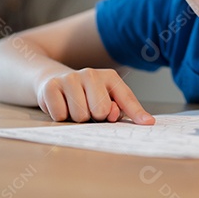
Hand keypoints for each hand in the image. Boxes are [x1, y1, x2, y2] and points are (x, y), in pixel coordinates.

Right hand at [35, 68, 154, 124]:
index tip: (148, 124)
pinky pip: (60, 115)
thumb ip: (122, 110)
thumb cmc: (85, 95)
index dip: (136, 113)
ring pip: (80, 116)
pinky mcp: (50, 86)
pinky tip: (61, 106)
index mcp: (110, 77)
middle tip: (88, 110)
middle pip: (100, 111)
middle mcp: (91, 73)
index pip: (126, 98)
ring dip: (76, 119)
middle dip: (94, 118)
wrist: (53, 80)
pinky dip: (60, 117)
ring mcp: (70, 78)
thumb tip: (137, 119)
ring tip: (73, 108)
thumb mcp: (107, 99)